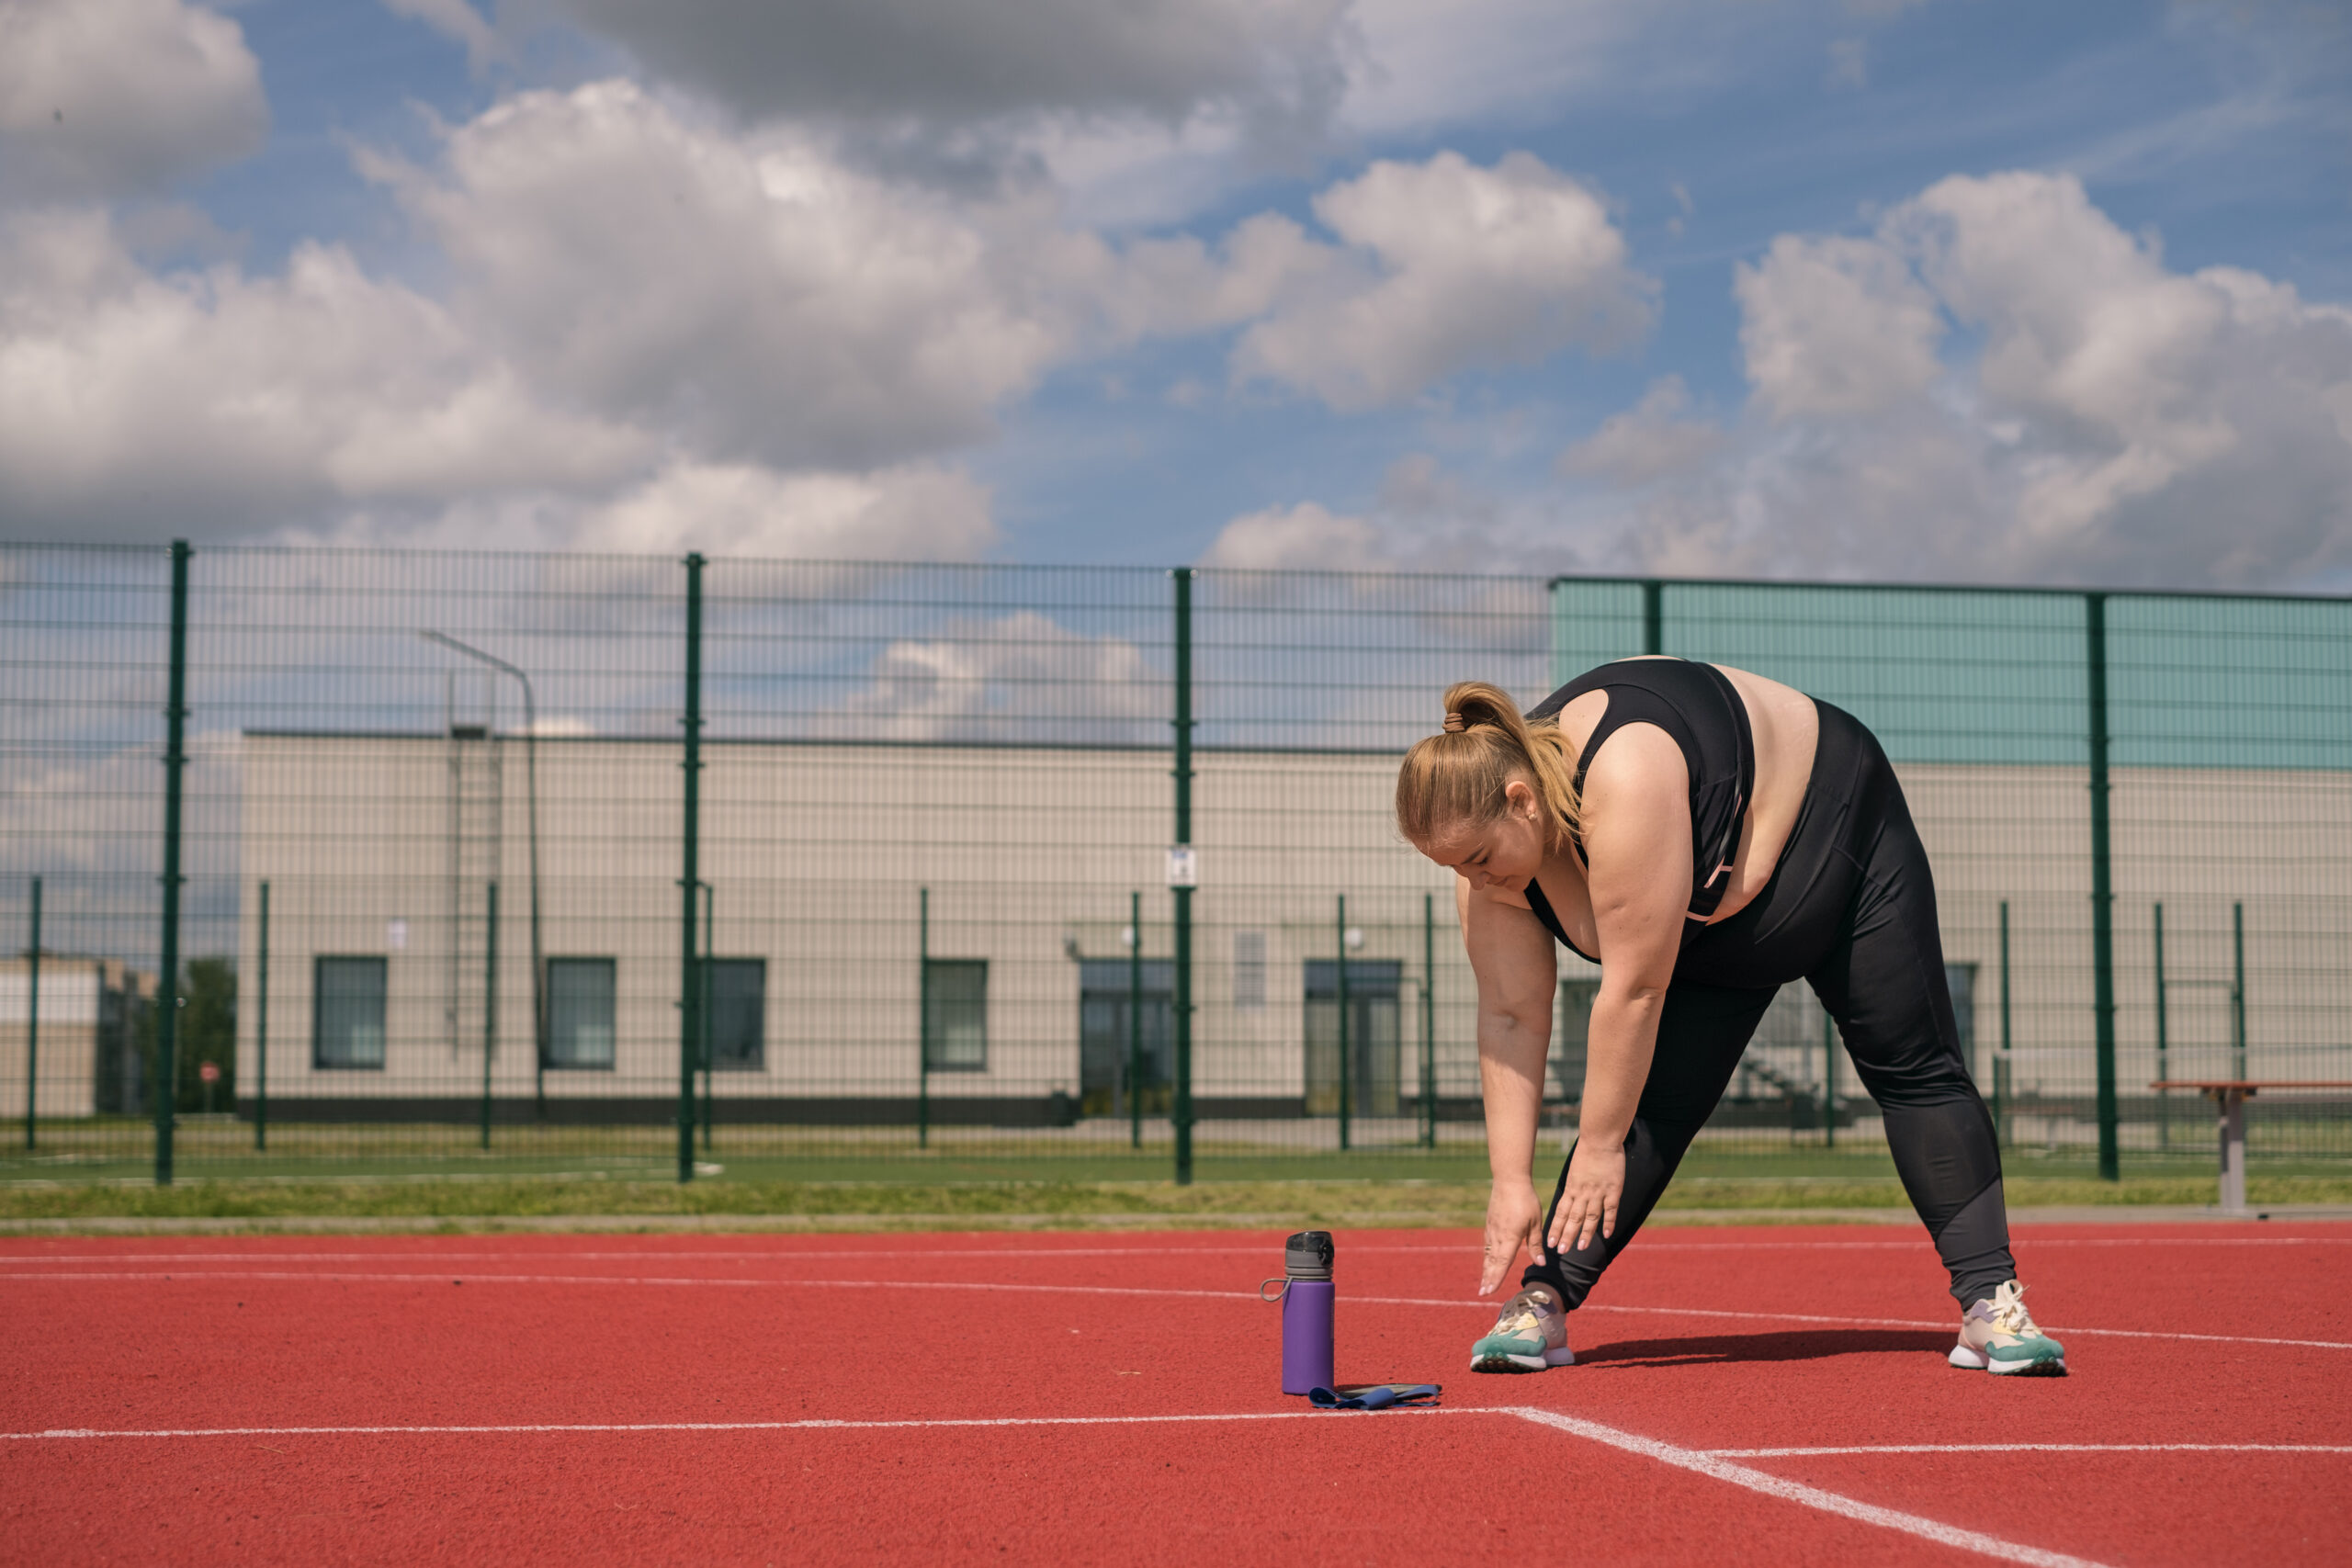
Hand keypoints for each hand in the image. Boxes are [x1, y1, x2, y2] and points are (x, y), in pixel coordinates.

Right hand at [1479, 1180, 1544, 1295]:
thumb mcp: (1536, 1222)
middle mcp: (1498, 1236)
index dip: (1497, 1278)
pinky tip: (1487, 1261)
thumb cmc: (1526, 1200)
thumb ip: (1536, 1243)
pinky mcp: (1490, 1224)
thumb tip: (1541, 1262)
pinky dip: (1487, 1257)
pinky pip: (1487, 1245)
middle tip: (1483, 1293)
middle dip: (1488, 1278)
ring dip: (1486, 1270)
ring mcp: (1492, 1230)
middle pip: (1492, 1262)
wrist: (1509, 1180)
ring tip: (1483, 1283)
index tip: (1490, 1291)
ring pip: (1488, 1254)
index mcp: (1510, 1237)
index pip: (1503, 1262)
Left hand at [1547, 1140, 1624, 1256]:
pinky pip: (1610, 1209)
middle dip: (1566, 1235)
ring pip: (1590, 1216)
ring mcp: (1598, 1192)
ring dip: (1585, 1233)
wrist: (1600, 1139)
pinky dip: (1609, 1222)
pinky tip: (1607, 1235)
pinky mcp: (1613, 1190)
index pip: (1561, 1212)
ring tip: (1581, 1248)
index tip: (1548, 1242)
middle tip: (1560, 1251)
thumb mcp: (1575, 1172)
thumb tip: (1571, 1199)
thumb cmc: (1587, 1153)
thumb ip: (1574, 1187)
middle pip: (1573, 1218)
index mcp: (1572, 1188)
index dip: (1555, 1227)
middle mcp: (1582, 1193)